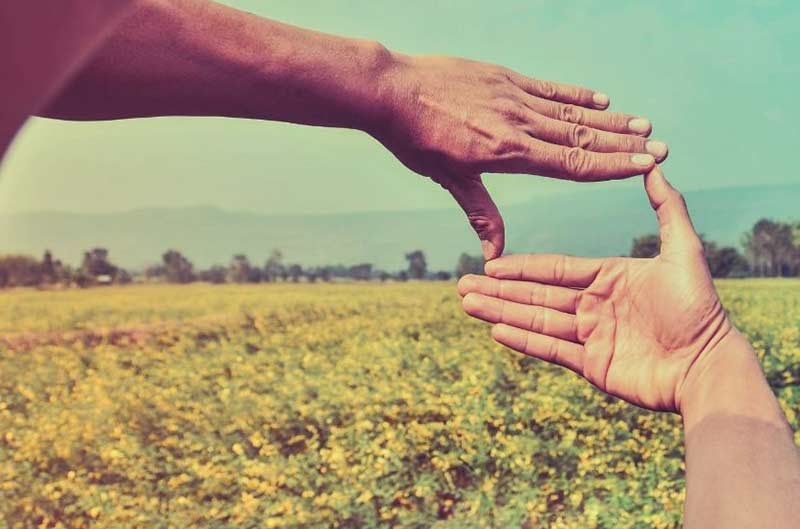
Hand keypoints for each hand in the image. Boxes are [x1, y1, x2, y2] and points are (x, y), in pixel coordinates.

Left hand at [372, 54, 667, 258]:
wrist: (390, 92)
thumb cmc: (416, 140)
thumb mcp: (449, 180)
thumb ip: (481, 214)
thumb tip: (494, 256)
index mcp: (508, 154)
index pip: (572, 163)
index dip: (611, 166)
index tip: (645, 166)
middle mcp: (519, 124)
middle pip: (582, 137)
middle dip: (623, 145)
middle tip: (660, 147)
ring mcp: (513, 97)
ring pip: (571, 112)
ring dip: (609, 121)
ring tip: (642, 124)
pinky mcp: (504, 77)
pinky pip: (549, 88)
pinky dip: (576, 95)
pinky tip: (601, 100)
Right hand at [457, 167, 731, 411]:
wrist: (707, 365)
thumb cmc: (698, 308)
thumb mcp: (683, 252)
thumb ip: (668, 209)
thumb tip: (655, 166)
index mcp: (608, 278)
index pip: (555, 270)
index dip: (523, 267)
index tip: (491, 263)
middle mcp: (594, 305)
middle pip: (537, 295)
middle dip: (499, 290)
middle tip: (462, 284)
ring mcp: (591, 336)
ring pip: (536, 320)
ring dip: (501, 311)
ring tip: (467, 304)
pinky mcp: (591, 365)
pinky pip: (551, 349)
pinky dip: (523, 340)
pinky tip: (496, 329)